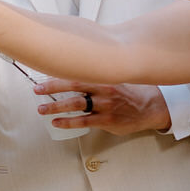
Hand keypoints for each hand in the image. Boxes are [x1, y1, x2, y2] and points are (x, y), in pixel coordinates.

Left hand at [34, 80, 171, 134]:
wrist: (152, 106)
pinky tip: (57, 122)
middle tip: (37, 90)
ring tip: (42, 110)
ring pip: (75, 104)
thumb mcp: (116, 76)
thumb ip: (99, 74)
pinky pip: (84, 121)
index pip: (77, 70)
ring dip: (56, 107)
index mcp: (104, 75)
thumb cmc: (132, 91)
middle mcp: (103, 88)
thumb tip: (77, 68)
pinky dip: (68, 122)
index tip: (44, 70)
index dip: (59, 71)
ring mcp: (105, 105)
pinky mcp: (107, 120)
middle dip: (52, 87)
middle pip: (72, 85)